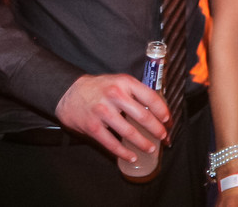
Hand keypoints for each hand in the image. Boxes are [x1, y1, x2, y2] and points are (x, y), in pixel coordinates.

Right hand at [55, 74, 169, 160]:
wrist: (69, 92)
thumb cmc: (100, 88)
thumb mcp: (120, 81)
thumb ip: (136, 92)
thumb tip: (157, 109)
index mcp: (125, 83)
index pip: (150, 97)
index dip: (162, 110)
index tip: (167, 120)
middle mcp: (115, 96)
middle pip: (142, 116)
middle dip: (156, 129)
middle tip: (163, 136)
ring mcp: (103, 112)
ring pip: (128, 132)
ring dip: (142, 143)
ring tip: (151, 148)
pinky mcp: (92, 126)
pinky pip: (111, 143)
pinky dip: (123, 152)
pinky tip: (131, 156)